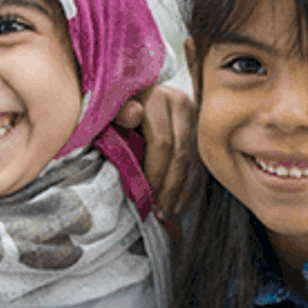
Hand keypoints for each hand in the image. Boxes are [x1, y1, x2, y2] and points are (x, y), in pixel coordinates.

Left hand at [115, 84, 194, 218]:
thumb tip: (133, 114)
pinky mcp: (198, 127)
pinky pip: (198, 162)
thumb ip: (117, 114)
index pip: (162, 143)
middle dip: (168, 188)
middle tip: (157, 213)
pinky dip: (189, 186)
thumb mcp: (108, 109)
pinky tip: (178, 205)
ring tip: (166, 214)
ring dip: (180, 191)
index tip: (143, 197)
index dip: (154, 173)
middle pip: (180, 154)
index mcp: (156, 97)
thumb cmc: (112, 107)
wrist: (127, 93)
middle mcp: (180, 102)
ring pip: (193, 160)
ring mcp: (193, 114)